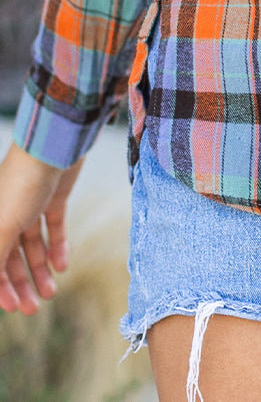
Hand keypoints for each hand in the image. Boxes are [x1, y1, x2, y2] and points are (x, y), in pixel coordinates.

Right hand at [0, 142, 82, 314]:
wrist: (54, 145)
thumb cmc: (21, 184)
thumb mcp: (2, 228)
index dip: (1, 288)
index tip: (15, 308)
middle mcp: (6, 215)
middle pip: (11, 257)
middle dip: (22, 284)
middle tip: (36, 307)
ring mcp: (30, 205)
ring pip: (33, 246)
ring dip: (40, 270)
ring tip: (51, 293)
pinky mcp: (53, 197)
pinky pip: (53, 227)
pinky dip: (57, 246)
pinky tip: (62, 265)